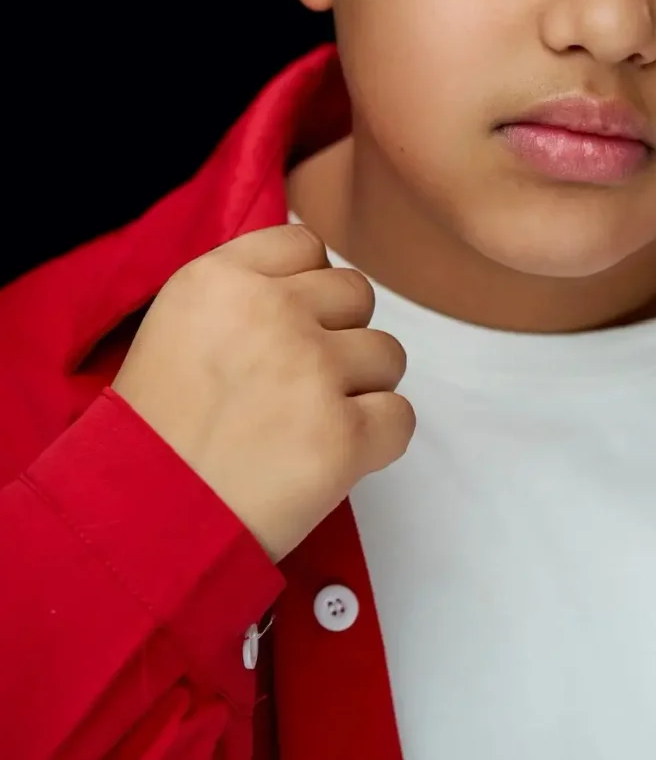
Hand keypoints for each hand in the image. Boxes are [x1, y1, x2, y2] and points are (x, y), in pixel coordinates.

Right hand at [112, 223, 413, 562]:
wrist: (139, 525)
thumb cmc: (154, 436)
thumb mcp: (176, 327)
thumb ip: (242, 294)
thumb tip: (312, 282)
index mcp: (221, 279)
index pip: (305, 245)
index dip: (308, 288)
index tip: (293, 325)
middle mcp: (272, 312)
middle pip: (356, 295)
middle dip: (340, 336)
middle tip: (302, 384)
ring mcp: (312, 371)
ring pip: (388, 354)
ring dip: (362, 388)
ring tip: (311, 425)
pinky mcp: (343, 435)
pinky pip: (400, 416)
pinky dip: (378, 441)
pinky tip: (335, 458)